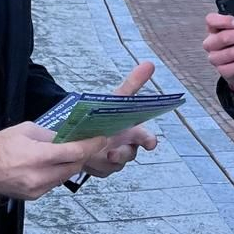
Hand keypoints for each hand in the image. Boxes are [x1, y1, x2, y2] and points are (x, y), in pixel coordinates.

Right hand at [0, 122, 106, 199]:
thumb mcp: (27, 130)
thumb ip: (50, 135)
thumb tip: (68, 136)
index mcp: (38, 156)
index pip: (75, 152)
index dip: (91, 146)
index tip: (101, 139)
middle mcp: (40, 176)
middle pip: (74, 166)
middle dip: (82, 155)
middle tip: (86, 144)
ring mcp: (37, 189)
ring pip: (65, 176)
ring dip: (70, 165)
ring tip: (67, 153)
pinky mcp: (34, 196)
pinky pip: (54, 183)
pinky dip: (58, 173)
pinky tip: (52, 165)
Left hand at [84, 62, 158, 177]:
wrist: (83, 130)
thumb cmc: (106, 114)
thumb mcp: (115, 100)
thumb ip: (132, 84)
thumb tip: (150, 63)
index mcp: (133, 131)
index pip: (146, 138)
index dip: (150, 141)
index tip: (150, 144)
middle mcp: (127, 147)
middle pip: (129, 155)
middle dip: (121, 154)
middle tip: (111, 153)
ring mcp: (115, 161)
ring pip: (113, 165)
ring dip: (101, 159)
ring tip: (90, 153)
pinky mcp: (103, 170)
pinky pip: (99, 170)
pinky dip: (91, 164)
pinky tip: (84, 157)